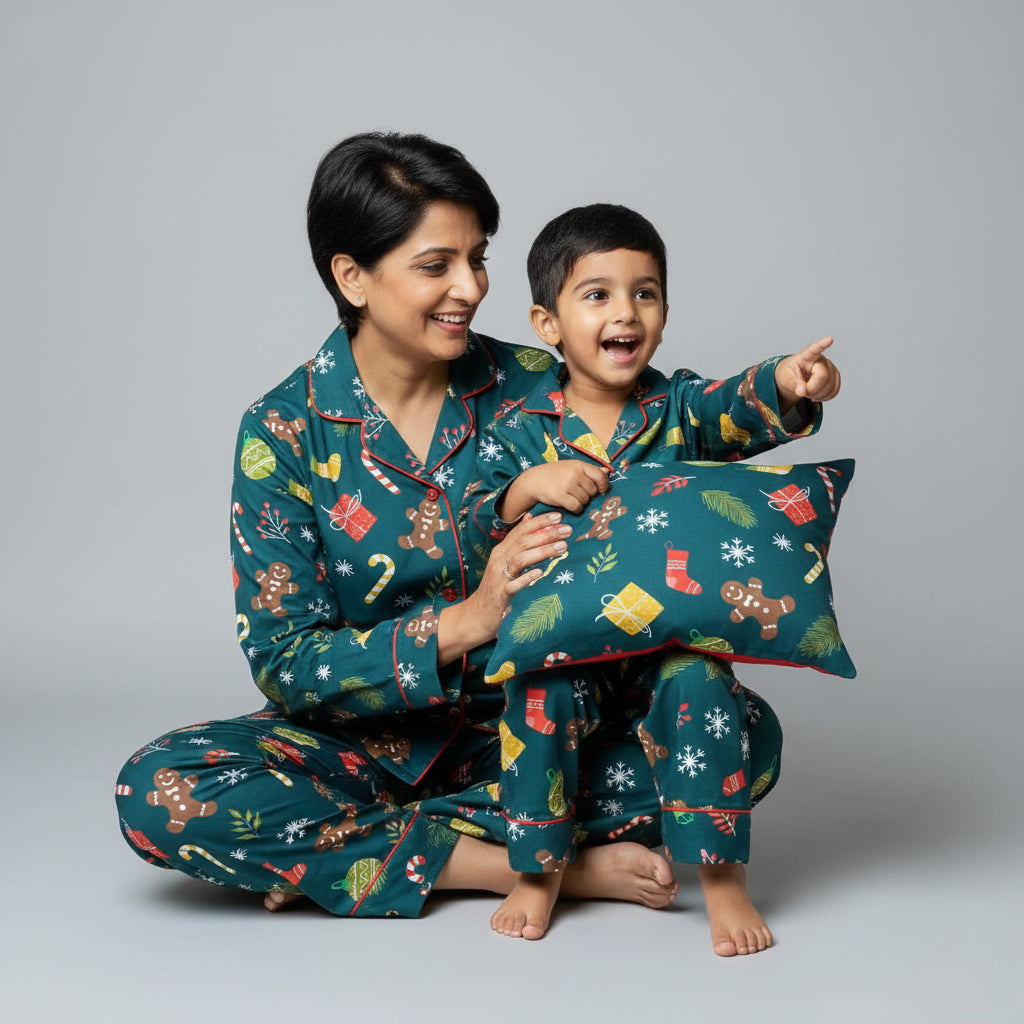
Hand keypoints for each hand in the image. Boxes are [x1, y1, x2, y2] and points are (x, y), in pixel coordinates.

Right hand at [440, 513, 570, 659]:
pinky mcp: (500, 595)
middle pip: (523, 542)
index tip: (559, 516)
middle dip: (546, 534)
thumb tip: (529, 517)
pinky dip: (526, 578)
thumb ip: (516, 541)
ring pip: (520, 559)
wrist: (476, 614)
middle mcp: (498, 560)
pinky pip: (513, 585)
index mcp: (501, 551)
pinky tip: (540, 573)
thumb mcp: (505, 561)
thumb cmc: (496, 586)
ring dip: (542, 551)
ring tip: (563, 547)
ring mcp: (498, 577)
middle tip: (567, 530)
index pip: (521, 531)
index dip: (539, 522)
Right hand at [501, 460, 609, 519]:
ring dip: (581, 502)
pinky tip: (571, 506)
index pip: (600, 476)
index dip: (603, 485)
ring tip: (572, 498)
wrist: (533, 480)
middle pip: (592, 490)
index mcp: (579, 465)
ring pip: (585, 500)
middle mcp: (574, 473)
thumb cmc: (554, 474)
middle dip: (588, 495)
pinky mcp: (560, 496)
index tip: (601, 491)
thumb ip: (589, 471)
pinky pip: (577, 507)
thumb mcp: (572, 467)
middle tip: (579, 494)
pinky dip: (576, 509)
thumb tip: (608, 471)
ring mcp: (567, 484)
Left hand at [774, 337, 841, 411]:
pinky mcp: (835, 376)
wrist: (794, 377)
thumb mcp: (785, 379)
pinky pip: (834, 391)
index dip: (822, 345)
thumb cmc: (789, 374)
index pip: (814, 349)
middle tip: (802, 391)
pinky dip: (824, 397)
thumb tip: (802, 391)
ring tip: (807, 391)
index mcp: (806, 356)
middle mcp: (821, 359)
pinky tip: (816, 394)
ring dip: (817, 395)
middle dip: (812, 389)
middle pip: (823, 377)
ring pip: (830, 386)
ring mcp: (830, 367)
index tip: (829, 339)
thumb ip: (793, 384)